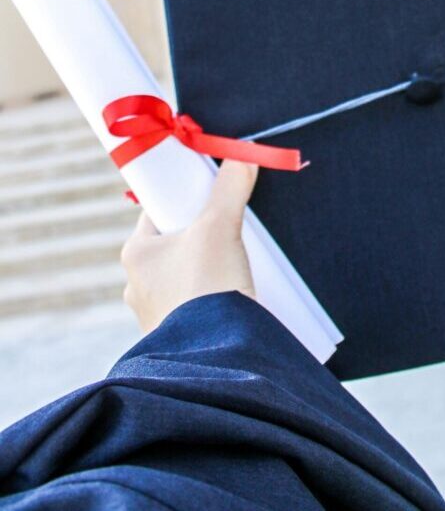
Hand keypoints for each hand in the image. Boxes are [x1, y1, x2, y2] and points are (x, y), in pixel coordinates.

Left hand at [121, 159, 258, 332]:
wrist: (216, 355)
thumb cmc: (206, 285)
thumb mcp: (220, 227)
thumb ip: (230, 189)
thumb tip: (244, 156)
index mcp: (135, 254)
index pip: (157, 212)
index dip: (183, 201)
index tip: (208, 197)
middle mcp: (137, 284)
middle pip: (174, 244)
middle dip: (201, 238)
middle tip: (230, 231)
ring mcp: (155, 313)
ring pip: (183, 277)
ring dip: (207, 270)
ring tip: (237, 266)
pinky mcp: (178, 336)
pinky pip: (193, 306)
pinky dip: (211, 298)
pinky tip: (232, 296)